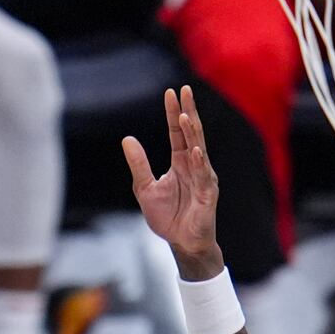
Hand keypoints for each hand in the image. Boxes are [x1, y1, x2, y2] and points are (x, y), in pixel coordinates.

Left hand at [124, 86, 221, 278]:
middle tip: (184, 90)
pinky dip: (199, 163)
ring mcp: (203, 178)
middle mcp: (194, 165)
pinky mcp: (207, 195)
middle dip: (188, 112)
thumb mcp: (145, 188)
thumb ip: (139, 164)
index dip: (173, 113)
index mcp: (180, 162)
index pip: (177, 132)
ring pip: (198, 150)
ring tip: (185, 115)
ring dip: (192, 133)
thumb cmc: (168, 217)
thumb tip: (127, 139)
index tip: (171, 93)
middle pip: (191, 133)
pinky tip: (195, 151)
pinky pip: (203, 176)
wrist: (181, 243)